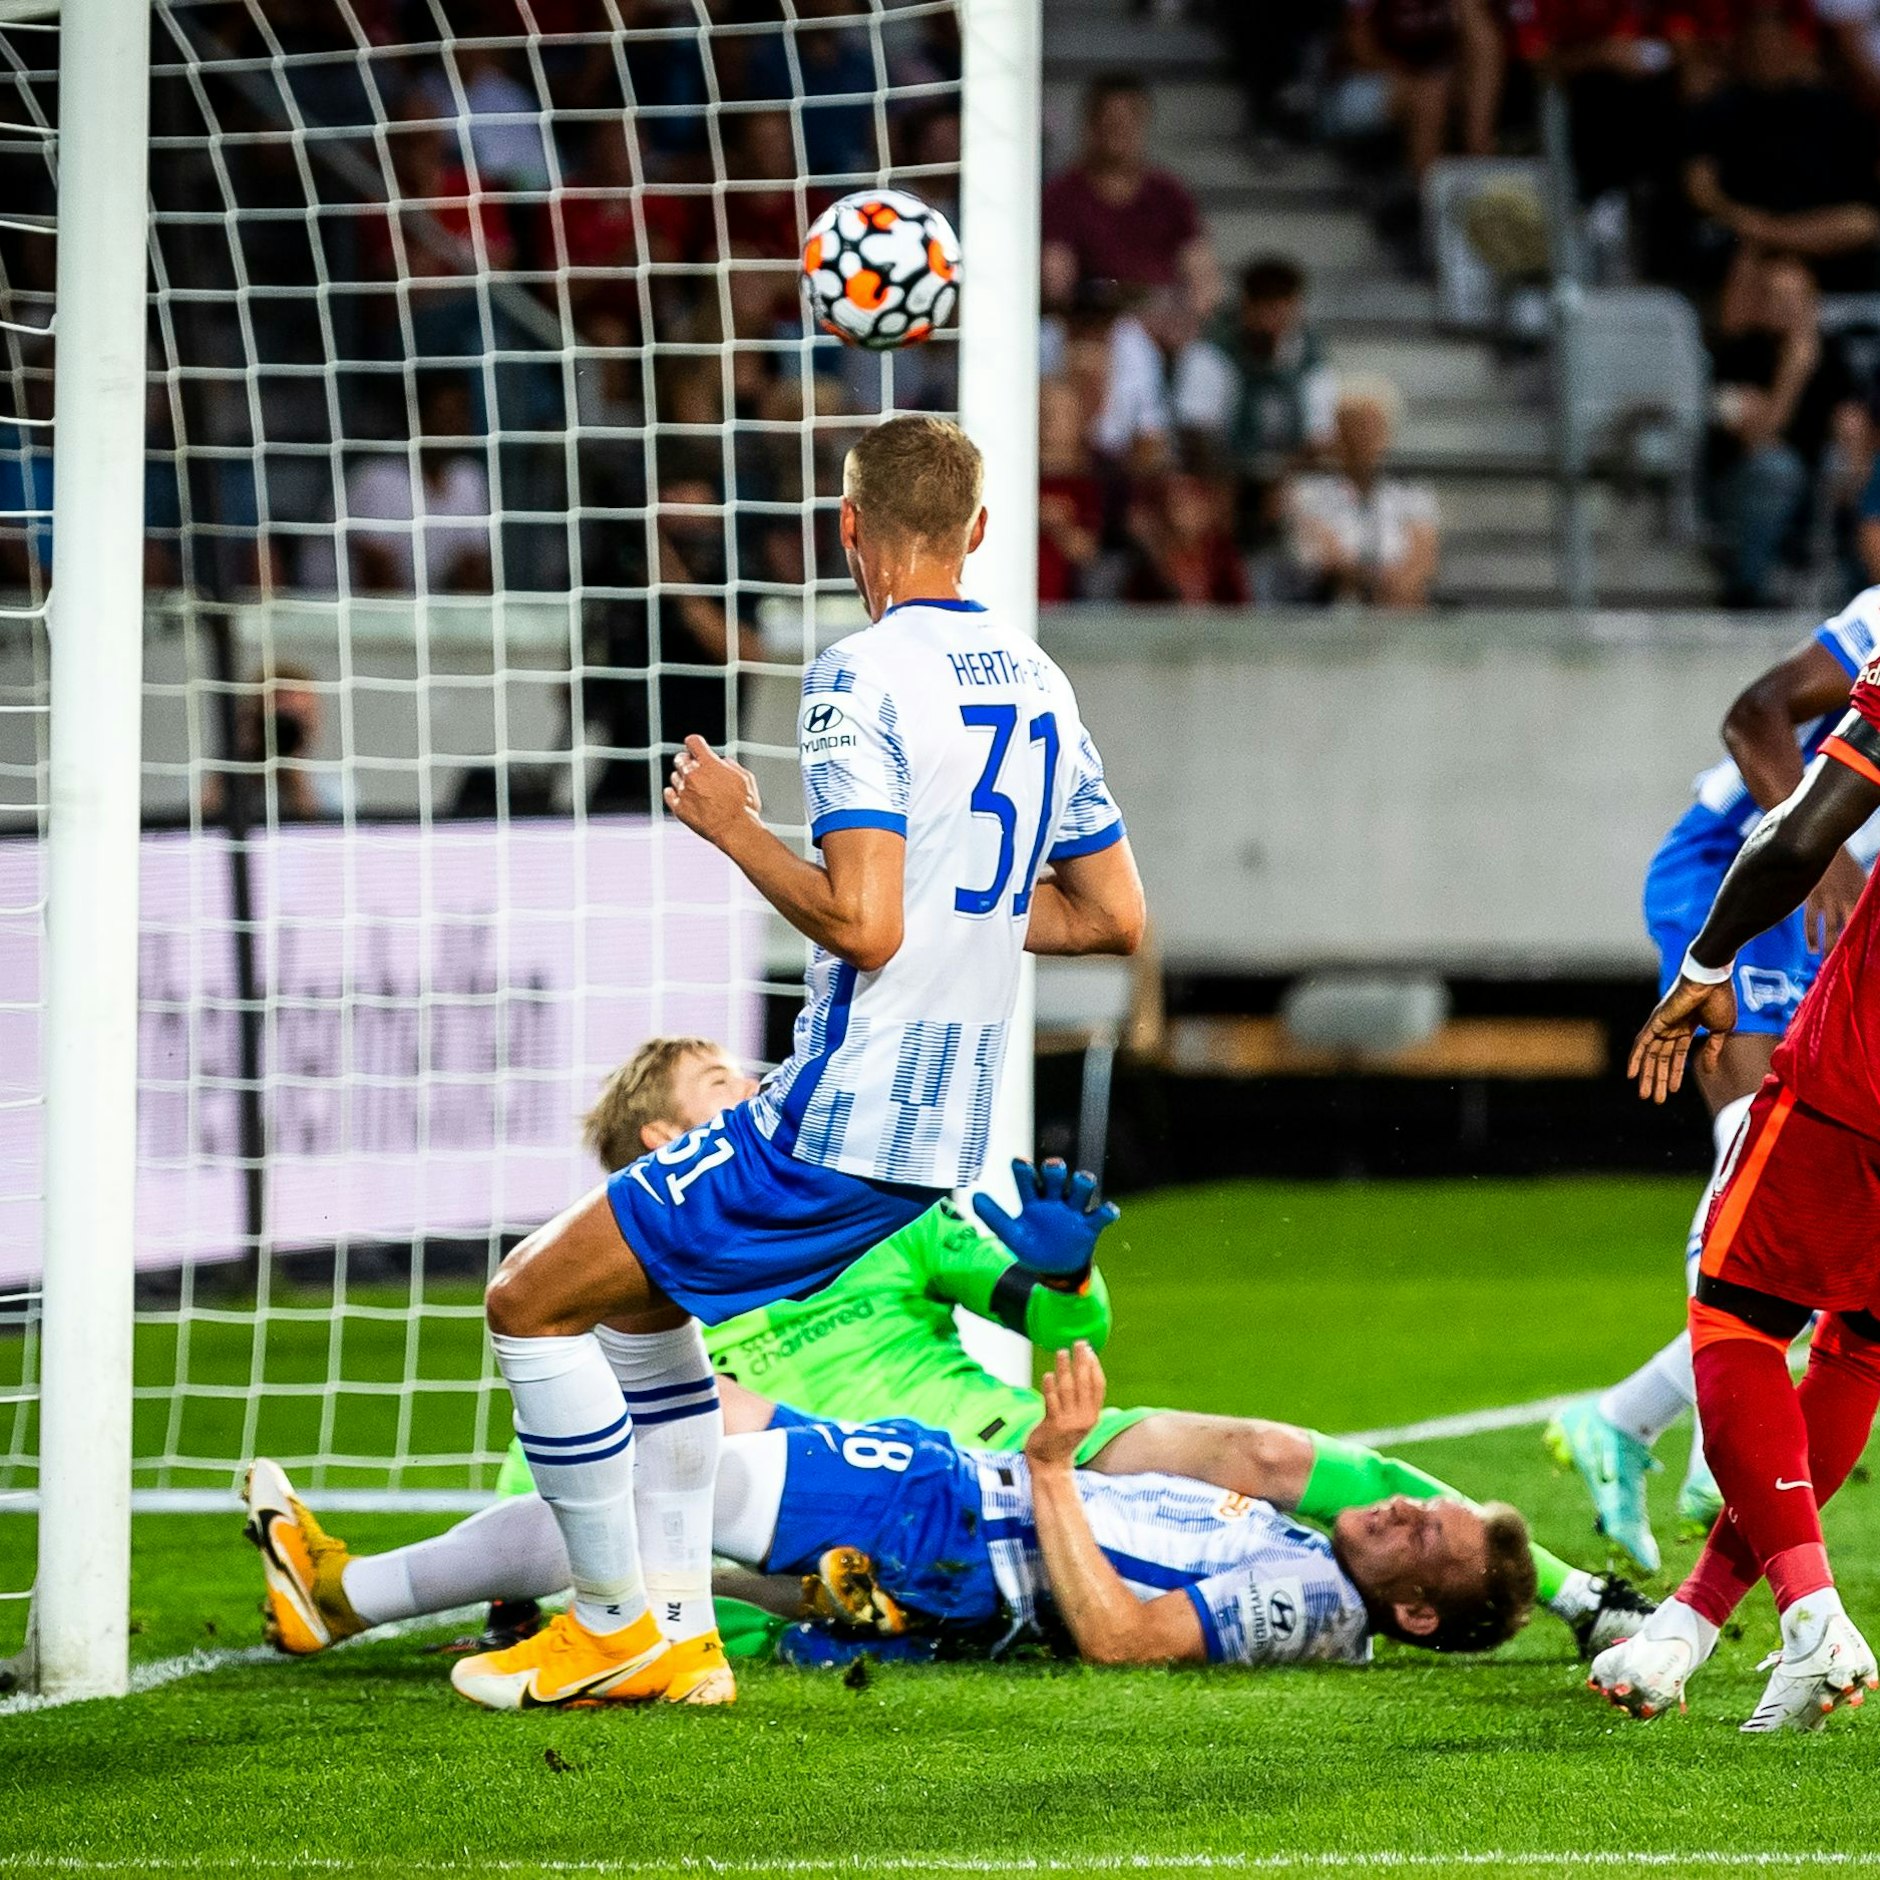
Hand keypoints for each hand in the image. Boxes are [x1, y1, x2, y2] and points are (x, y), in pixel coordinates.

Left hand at [664, 734, 761, 847]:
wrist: (735, 830)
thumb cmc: (744, 807)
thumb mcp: (745, 778)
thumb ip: (731, 766)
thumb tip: (724, 762)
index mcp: (709, 764)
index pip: (693, 742)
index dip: (695, 744)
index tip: (697, 749)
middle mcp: (693, 775)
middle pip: (680, 758)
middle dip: (688, 761)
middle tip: (695, 769)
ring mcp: (684, 791)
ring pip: (675, 776)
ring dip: (683, 779)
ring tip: (695, 788)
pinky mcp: (679, 807)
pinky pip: (669, 794)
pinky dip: (673, 793)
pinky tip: (682, 795)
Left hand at [972, 1157, 1118, 1277]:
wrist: (1055, 1270)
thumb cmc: (1032, 1246)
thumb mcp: (1012, 1234)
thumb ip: (995, 1216)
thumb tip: (974, 1197)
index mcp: (1033, 1200)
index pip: (1027, 1178)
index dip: (1023, 1168)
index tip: (1019, 1162)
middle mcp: (1053, 1199)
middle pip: (1056, 1176)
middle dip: (1055, 1169)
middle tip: (1052, 1168)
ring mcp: (1073, 1211)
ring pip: (1082, 1188)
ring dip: (1083, 1182)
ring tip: (1081, 1181)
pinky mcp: (1089, 1225)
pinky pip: (1101, 1214)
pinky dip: (1107, 1211)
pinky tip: (1108, 1211)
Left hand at [1025, 1341, 1105, 1470]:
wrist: (1051, 1463)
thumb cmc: (1063, 1437)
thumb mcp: (1080, 1420)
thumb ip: (1083, 1400)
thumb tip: (1082, 1371)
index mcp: (1093, 1415)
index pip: (1098, 1386)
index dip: (1095, 1366)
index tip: (1090, 1350)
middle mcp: (1084, 1417)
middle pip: (1084, 1383)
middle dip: (1081, 1361)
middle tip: (1078, 1343)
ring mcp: (1069, 1421)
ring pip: (1067, 1388)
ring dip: (1064, 1368)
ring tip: (1061, 1352)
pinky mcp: (1053, 1424)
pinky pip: (1052, 1401)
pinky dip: (1050, 1387)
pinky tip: (1048, 1375)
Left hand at [1627, 973, 1737, 1102]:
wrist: (1712, 980)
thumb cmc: (1719, 999)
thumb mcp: (1721, 1030)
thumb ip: (1713, 1050)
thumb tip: (1708, 1071)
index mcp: (1687, 1028)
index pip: (1677, 1056)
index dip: (1675, 1074)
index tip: (1673, 1091)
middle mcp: (1671, 1027)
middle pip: (1661, 1059)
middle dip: (1658, 1079)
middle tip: (1655, 1099)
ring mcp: (1662, 1024)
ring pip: (1650, 1055)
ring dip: (1647, 1076)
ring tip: (1646, 1096)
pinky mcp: (1655, 1021)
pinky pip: (1640, 1043)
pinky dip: (1634, 1058)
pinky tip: (1631, 1075)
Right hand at [1805, 846, 1865, 952]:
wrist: (1820, 842)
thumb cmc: (1843, 865)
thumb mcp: (1859, 879)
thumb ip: (1863, 896)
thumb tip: (1870, 913)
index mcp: (1861, 894)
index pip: (1865, 921)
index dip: (1864, 939)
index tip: (1863, 955)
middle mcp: (1846, 898)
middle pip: (1848, 930)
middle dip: (1845, 948)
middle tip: (1843, 965)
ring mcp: (1828, 899)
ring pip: (1829, 929)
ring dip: (1827, 947)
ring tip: (1826, 962)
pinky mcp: (1812, 898)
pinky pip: (1811, 921)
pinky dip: (1811, 936)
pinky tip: (1812, 948)